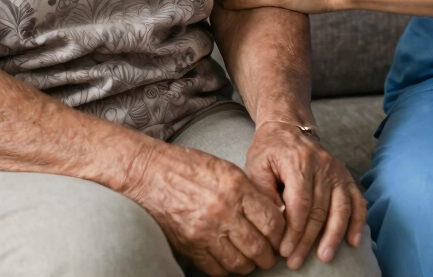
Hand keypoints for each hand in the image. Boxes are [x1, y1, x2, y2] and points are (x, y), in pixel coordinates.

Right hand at [126, 140, 284, 276]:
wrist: (152, 173)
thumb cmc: (191, 167)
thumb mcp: (227, 170)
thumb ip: (250, 193)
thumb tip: (272, 214)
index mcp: (236, 188)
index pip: (271, 221)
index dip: (280, 234)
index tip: (280, 237)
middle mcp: (223, 211)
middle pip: (258, 247)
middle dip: (268, 255)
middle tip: (269, 255)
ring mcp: (205, 231)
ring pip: (240, 263)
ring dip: (250, 265)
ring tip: (251, 260)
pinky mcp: (190, 246)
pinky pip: (216, 269)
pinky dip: (227, 270)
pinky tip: (229, 260)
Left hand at [245, 121, 366, 270]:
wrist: (288, 125)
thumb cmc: (269, 148)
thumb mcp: (257, 164)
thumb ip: (264, 191)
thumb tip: (274, 221)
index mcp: (299, 162)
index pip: (300, 204)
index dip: (294, 230)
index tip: (285, 251)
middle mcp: (322, 165)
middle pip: (319, 210)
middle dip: (308, 240)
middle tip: (296, 262)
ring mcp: (336, 170)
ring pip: (340, 208)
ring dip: (333, 235)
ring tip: (325, 257)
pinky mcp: (344, 175)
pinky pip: (356, 200)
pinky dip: (358, 221)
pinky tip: (353, 241)